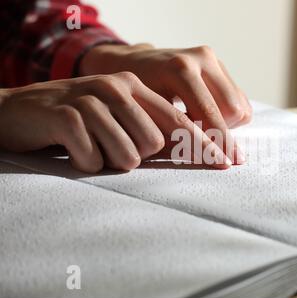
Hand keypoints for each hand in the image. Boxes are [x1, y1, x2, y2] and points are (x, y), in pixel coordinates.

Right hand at [0, 73, 231, 172]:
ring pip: (126, 153)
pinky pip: (92, 156)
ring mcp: (91, 98)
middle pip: (154, 142)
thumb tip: (196, 151)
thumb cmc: (78, 122)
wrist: (20, 112)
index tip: (227, 163)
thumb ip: (152, 129)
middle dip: (137, 156)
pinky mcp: (66, 114)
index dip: (205, 144)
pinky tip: (72, 148)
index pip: (181, 120)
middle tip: (110, 149)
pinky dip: (85, 162)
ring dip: (109, 160)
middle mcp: (117, 87)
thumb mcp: (118, 120)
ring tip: (90, 147)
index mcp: (136, 87)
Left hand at [80, 44, 250, 162]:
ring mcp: (213, 60)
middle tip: (214, 153)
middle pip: (233, 110)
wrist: (132, 63)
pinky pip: (240, 101)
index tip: (222, 164)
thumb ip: (175, 136)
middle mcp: (201, 58)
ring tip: (202, 131)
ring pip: (240, 107)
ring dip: (225, 126)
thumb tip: (201, 157)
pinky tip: (206, 120)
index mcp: (180, 69)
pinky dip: (227, 117)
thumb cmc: (135, 94)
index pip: (210, 113)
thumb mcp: (149, 116)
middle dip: (224, 135)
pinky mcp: (220, 66)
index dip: (216, 142)